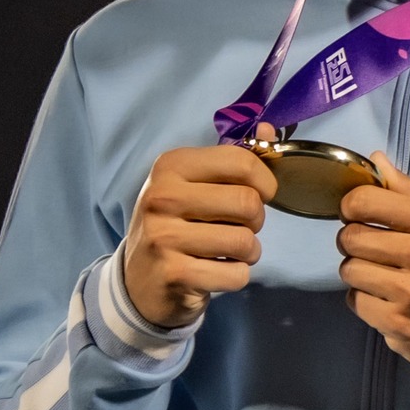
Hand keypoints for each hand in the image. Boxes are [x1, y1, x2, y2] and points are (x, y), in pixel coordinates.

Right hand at [121, 130, 277, 326]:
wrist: (140, 279)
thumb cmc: (178, 224)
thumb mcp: (196, 184)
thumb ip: (234, 158)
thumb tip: (269, 130)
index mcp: (171, 166)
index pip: (242, 162)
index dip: (265, 182)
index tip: (259, 194)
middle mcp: (162, 197)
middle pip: (248, 203)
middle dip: (256, 220)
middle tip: (239, 227)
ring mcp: (163, 237)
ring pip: (245, 241)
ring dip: (249, 251)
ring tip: (227, 251)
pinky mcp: (174, 274)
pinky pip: (237, 274)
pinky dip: (236, 276)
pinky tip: (214, 271)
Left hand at [336, 155, 409, 382]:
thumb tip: (376, 162)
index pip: (366, 201)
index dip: (352, 205)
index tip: (360, 214)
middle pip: (350, 237)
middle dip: (354, 240)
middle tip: (372, 247)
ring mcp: (409, 295)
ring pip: (349, 270)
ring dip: (360, 271)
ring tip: (382, 275)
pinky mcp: (398, 326)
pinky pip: (356, 302)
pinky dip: (367, 300)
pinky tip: (389, 300)